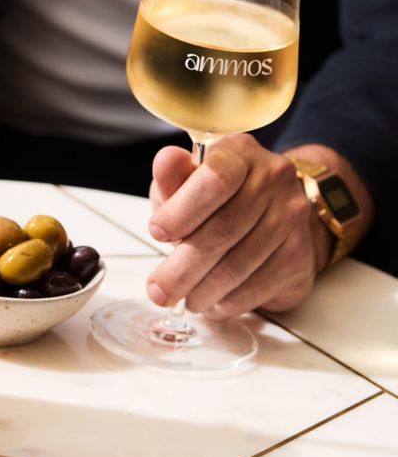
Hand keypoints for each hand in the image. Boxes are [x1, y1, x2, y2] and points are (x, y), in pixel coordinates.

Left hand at [145, 135, 332, 318]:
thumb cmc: (217, 199)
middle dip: (183, 267)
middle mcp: (273, 177)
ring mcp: (292, 215)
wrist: (273, 214)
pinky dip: (230, 301)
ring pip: (240, 263)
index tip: (157, 233)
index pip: (215, 179)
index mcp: (239, 152)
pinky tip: (213, 304)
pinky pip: (260, 284)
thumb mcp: (186, 184)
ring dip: (204, 290)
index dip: (182, 211)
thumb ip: (172, 178)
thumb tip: (165, 161)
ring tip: (184, 300)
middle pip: (224, 229)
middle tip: (159, 291)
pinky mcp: (300, 252)